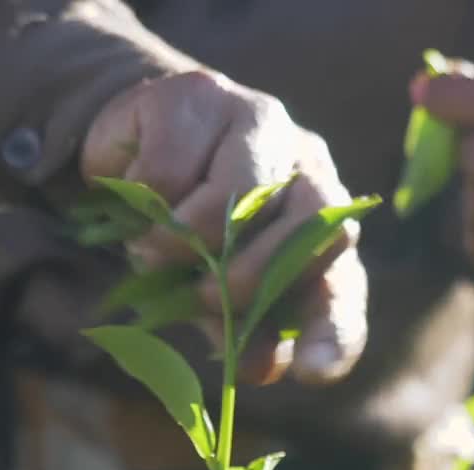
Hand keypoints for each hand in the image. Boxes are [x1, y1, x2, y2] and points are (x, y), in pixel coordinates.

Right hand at [82, 71, 366, 385]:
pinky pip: (170, 169)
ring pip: (235, 198)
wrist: (132, 148)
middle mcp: (309, 169)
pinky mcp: (204, 94)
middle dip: (250, 280)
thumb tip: (255, 369)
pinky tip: (139, 191)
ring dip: (184, 239)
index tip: (310, 371)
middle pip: (310, 230)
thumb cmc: (186, 232)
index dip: (331, 334)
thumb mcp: (212, 291)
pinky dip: (142, 197)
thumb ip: (238, 328)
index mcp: (321, 231)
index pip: (342, 289)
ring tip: (155, 247)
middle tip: (205, 296)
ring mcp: (263, 122)